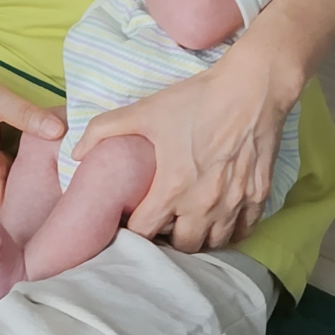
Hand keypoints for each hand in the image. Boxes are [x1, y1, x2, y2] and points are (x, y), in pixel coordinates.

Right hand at [0, 61, 64, 217]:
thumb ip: (27, 115)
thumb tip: (59, 131)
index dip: (20, 221)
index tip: (47, 218)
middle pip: (4, 204)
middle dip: (31, 204)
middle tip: (63, 197)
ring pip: (3, 190)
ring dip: (26, 188)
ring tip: (57, 182)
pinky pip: (1, 176)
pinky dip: (18, 173)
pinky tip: (40, 165)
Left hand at [72, 54, 294, 252]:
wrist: (252, 88)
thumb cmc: (198, 100)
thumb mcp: (146, 110)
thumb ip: (105, 130)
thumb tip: (76, 152)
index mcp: (173, 188)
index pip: (144, 232)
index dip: (133, 229)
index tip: (132, 218)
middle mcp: (204, 204)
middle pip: (182, 247)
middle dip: (168, 239)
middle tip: (162, 222)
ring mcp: (234, 203)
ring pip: (214, 244)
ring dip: (200, 237)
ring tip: (190, 222)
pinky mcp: (258, 196)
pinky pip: (244, 231)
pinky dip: (231, 230)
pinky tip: (221, 217)